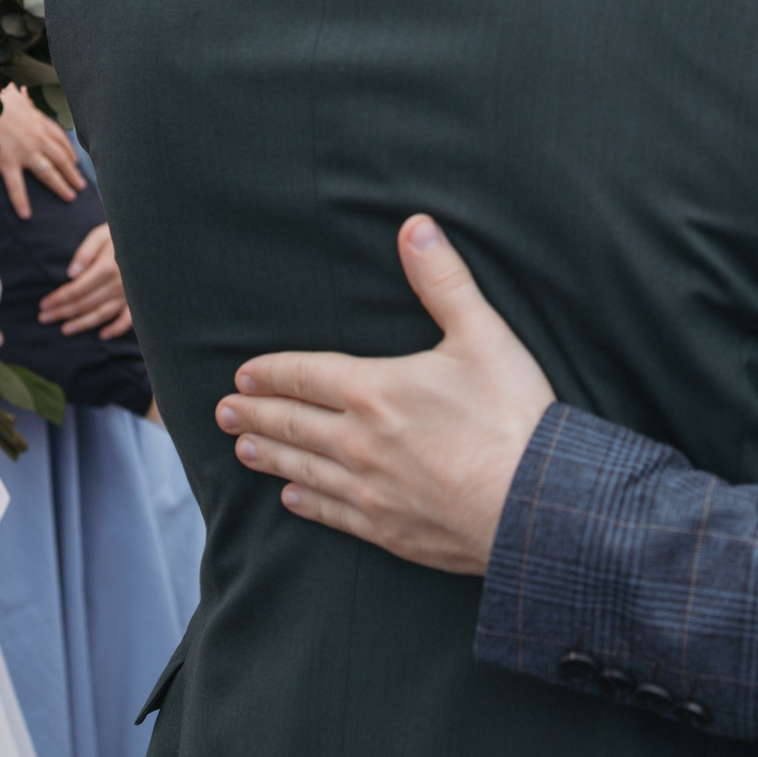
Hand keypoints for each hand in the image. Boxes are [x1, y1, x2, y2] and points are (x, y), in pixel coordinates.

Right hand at [0, 86, 82, 216]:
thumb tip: (28, 101)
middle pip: (60, 160)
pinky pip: (16, 186)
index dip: (69, 153)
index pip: (61, 141)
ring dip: (60, 186)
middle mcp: (38, 139)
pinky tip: (26, 214)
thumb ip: (27, 106)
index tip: (75, 163)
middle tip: (81, 186)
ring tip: (70, 197)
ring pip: (48, 173)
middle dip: (72, 173)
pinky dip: (21, 201)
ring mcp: (25, 152)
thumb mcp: (20, 98)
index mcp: (40, 124)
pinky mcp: (8, 162)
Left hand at [41, 223, 131, 337]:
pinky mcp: (139, 300)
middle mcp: (119, 284)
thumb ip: (86, 252)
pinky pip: (129, 319)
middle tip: (44, 318)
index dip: (58, 298)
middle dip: (63, 312)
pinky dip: (117, 329)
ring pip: (102, 314)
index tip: (43, 304)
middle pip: (85, 303)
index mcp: (108, 267)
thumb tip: (71, 274)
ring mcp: (130, 294)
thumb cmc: (122, 234)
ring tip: (64, 330)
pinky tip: (103, 336)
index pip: (77, 289)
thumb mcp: (102, 234)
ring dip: (82, 323)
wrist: (149, 239)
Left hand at [215, 215, 554, 574]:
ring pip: (303, 469)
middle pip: (293, 424)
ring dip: (269, 457)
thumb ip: (443, 280)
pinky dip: (307, 502)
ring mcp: (371, 490)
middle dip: (255, 415)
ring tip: (242, 450)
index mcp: (375, 390)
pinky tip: (292, 499)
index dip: (271, 373)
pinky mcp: (389, 530)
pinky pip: (333, 513)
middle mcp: (360, 441)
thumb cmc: (512, 416)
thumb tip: (415, 226)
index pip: (306, 376)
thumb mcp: (483, 335)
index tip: (242, 376)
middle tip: (222, 412)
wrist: (534, 506)